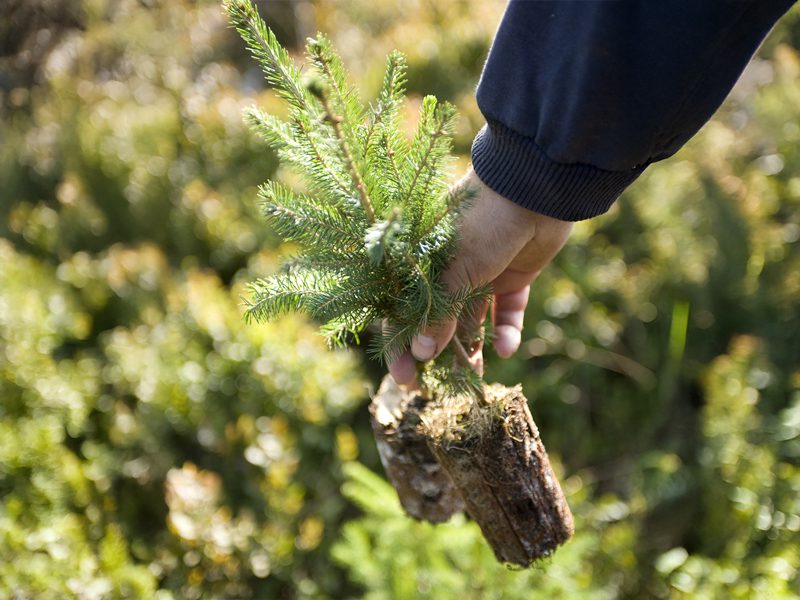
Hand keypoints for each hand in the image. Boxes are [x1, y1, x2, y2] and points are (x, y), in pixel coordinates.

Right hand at [388, 168, 572, 384]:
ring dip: (473, 349)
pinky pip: (505, 313)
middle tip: (440, 386)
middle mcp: (449, 272)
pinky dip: (506, 332)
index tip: (406, 380)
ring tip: (475, 375)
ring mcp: (482, 275)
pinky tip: (506, 348)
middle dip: (438, 355)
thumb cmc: (482, 220)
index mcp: (423, 264)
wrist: (535, 186)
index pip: (403, 312)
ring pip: (472, 323)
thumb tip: (421, 352)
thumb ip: (438, 312)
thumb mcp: (456, 269)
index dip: (401, 347)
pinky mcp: (513, 278)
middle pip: (437, 323)